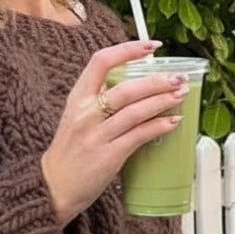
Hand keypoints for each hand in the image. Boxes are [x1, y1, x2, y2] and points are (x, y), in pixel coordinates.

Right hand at [40, 41, 188, 225]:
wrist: (53, 187)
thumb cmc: (69, 153)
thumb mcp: (77, 118)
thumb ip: (100, 101)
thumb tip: (136, 89)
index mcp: (77, 98)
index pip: (101, 61)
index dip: (128, 49)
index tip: (151, 46)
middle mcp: (86, 113)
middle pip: (126, 87)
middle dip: (157, 80)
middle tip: (177, 78)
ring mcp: (97, 135)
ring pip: (136, 110)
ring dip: (163, 100)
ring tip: (180, 95)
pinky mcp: (109, 155)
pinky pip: (140, 135)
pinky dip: (160, 126)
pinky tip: (173, 122)